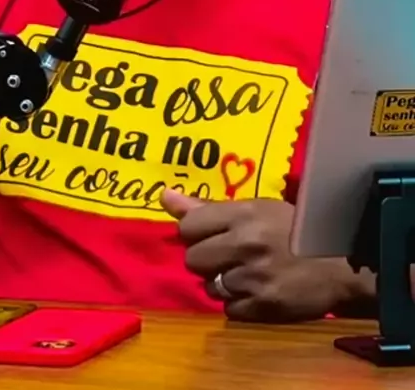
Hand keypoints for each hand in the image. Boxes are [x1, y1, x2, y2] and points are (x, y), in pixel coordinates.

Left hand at [161, 190, 364, 322]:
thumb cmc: (296, 228)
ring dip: (222, 282)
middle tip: (228, 255)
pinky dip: (238, 303)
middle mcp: (245, 243)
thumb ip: (208, 207)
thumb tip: (164, 196)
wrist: (341, 263)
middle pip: (193, 258)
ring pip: (209, 286)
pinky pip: (229, 309)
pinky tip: (256, 290)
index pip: (188, 225)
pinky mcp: (263, 306)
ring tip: (245, 273)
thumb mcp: (256, 208)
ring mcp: (253, 277)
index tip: (209, 234)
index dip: (195, 232)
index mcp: (244, 213)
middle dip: (206, 258)